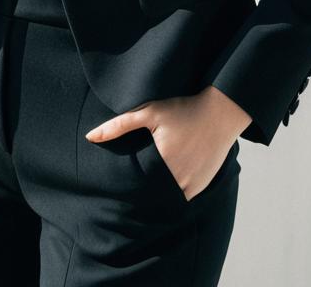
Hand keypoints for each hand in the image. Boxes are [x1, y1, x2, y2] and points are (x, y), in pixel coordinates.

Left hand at [84, 87, 250, 200]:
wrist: (220, 114)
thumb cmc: (183, 110)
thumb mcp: (150, 112)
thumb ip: (119, 125)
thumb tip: (90, 136)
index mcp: (162, 163)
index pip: (137, 186)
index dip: (125, 188)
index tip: (115, 188)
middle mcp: (179, 180)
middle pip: (152, 195)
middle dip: (139, 194)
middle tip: (126, 192)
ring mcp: (192, 186)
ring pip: (167, 200)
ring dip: (157, 197)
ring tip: (143, 190)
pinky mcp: (202, 187)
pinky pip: (182, 198)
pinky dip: (172, 194)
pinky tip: (164, 185)